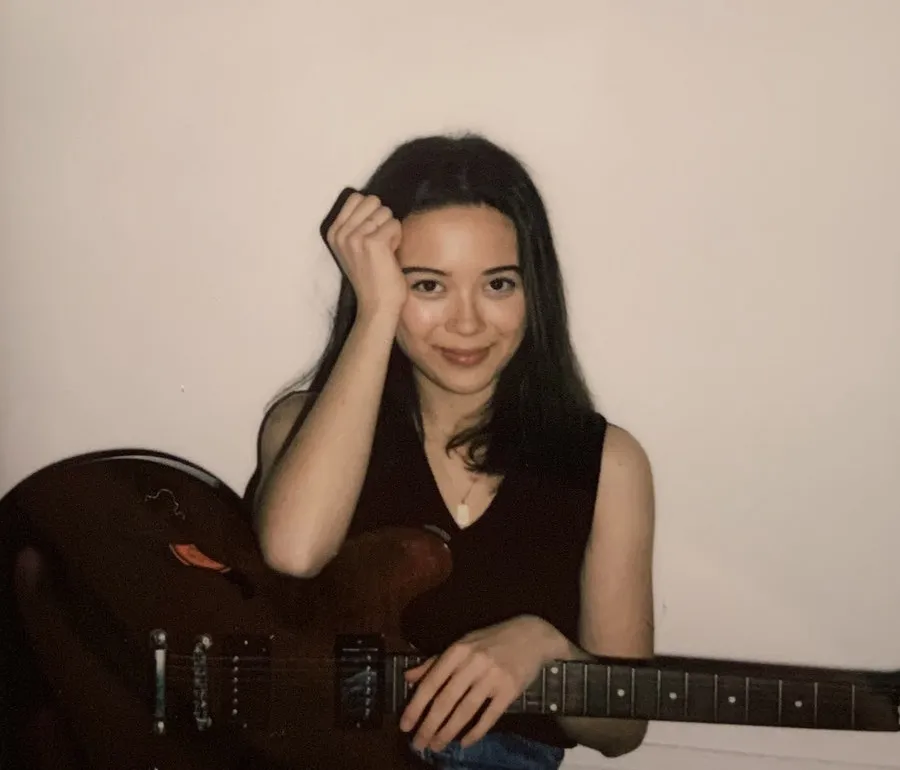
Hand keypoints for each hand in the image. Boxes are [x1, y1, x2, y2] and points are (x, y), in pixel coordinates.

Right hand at [325, 191, 406, 319]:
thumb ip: (357, 224)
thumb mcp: (353, 248)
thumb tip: (374, 201)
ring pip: (385, 212)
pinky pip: (395, 225)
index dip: (371, 213)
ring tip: (384, 251)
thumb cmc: (372, 277)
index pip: (356, 198)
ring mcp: (356, 237)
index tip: (370, 236)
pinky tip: (390, 255)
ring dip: (390, 230)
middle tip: (379, 244)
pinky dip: (397, 238)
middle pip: (372, 201)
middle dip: (382, 219)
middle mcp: (341, 233)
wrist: (377, 305)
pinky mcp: (373, 242)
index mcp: (334, 232)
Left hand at [399, 615, 565, 752]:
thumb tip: (408, 677)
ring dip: (448, 732)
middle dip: (429, 725)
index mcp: (458, 651)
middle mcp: (473, 663)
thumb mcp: (462, 644)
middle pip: (446, 700)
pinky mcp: (510, 689)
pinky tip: (464, 742)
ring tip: (436, 746)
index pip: (431, 682)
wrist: (531, 635)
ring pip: (465, 710)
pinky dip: (476, 731)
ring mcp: (492, 677)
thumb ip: (435, 662)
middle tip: (418, 744)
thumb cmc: (491, 640)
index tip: (405, 726)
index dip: (416, 706)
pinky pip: (489, 716)